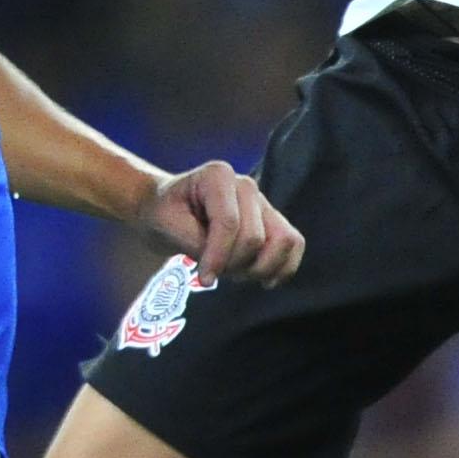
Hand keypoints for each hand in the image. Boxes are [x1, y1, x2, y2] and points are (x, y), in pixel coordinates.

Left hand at [138, 160, 304, 285]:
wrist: (168, 208)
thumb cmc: (164, 214)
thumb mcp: (165, 225)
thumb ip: (195, 242)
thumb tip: (222, 266)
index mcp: (218, 176)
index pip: (229, 222)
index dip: (219, 256)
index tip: (204, 280)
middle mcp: (246, 185)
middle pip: (255, 236)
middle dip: (234, 265)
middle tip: (212, 274)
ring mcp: (263, 202)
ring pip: (283, 240)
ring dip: (260, 268)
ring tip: (235, 275)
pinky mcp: (272, 220)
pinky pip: (294, 243)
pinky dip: (284, 267)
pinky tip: (265, 281)